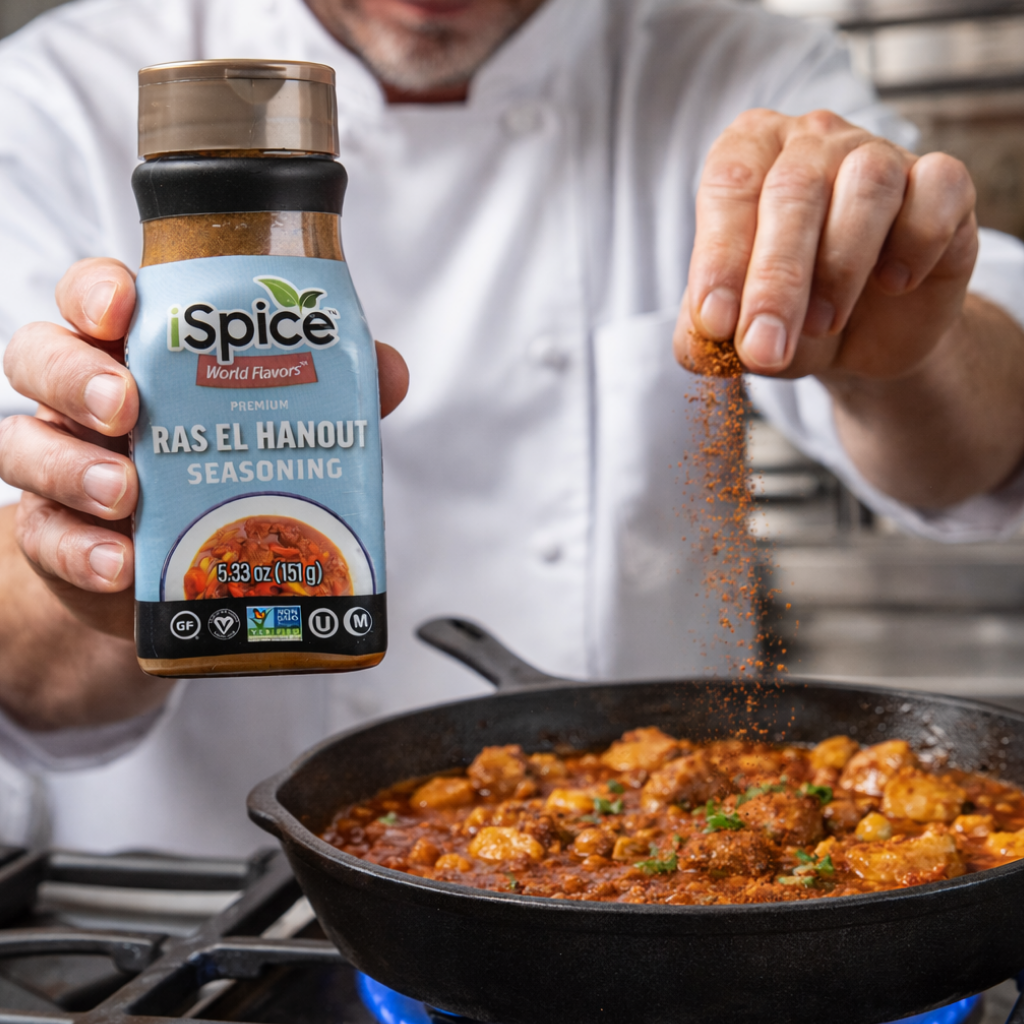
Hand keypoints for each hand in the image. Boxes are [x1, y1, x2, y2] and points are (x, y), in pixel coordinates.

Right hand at [0, 258, 408, 641]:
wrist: (180, 564)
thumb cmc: (224, 467)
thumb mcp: (277, 423)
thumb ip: (330, 391)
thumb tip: (389, 371)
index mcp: (136, 353)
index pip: (94, 297)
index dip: (95, 291)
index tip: (122, 306)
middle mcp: (85, 399)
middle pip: (39, 356)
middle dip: (75, 375)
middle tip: (126, 406)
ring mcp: (63, 465)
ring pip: (23, 444)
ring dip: (71, 468)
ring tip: (124, 495)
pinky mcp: (57, 536)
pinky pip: (44, 535)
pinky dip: (80, 550)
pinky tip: (120, 563)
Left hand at [674, 109, 977, 380]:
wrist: (861, 340)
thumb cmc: (785, 316)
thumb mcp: (734, 332)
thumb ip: (705, 333)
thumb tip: (705, 337)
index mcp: (749, 153)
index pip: (729, 183)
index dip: (720, 255)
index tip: (716, 322)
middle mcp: (813, 141)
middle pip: (793, 189)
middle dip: (776, 280)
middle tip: (765, 347)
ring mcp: (882, 154)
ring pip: (867, 185)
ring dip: (840, 267)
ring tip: (824, 323)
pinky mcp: (943, 185)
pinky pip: (936, 193)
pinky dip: (914, 244)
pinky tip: (894, 284)